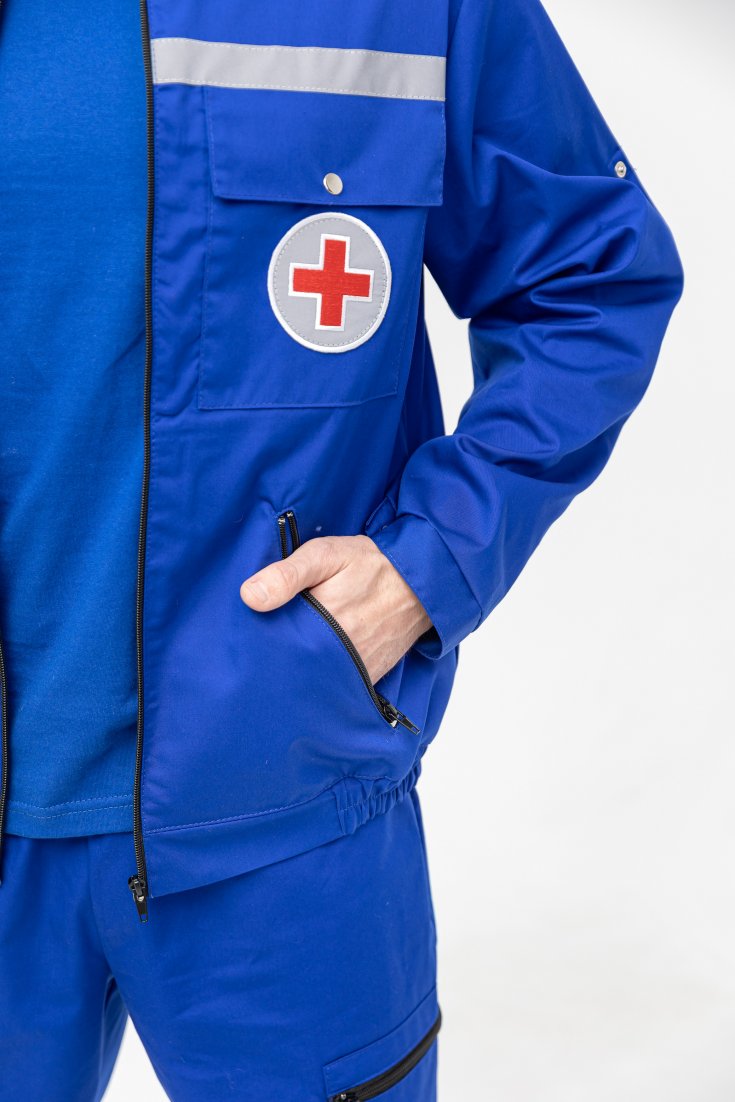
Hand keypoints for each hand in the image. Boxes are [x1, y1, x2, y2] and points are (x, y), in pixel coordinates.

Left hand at [240, 535, 432, 684]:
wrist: (422, 582)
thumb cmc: (371, 565)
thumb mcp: (326, 555)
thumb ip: (288, 574)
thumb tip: (249, 596)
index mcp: (324, 625)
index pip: (276, 648)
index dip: (260, 644)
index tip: (247, 637)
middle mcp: (340, 656)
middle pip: (293, 668)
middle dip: (277, 660)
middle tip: (262, 648)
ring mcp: (356, 670)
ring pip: (314, 680)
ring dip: (300, 671)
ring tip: (287, 656)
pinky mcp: (368, 678)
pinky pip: (337, 686)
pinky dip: (322, 678)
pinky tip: (312, 664)